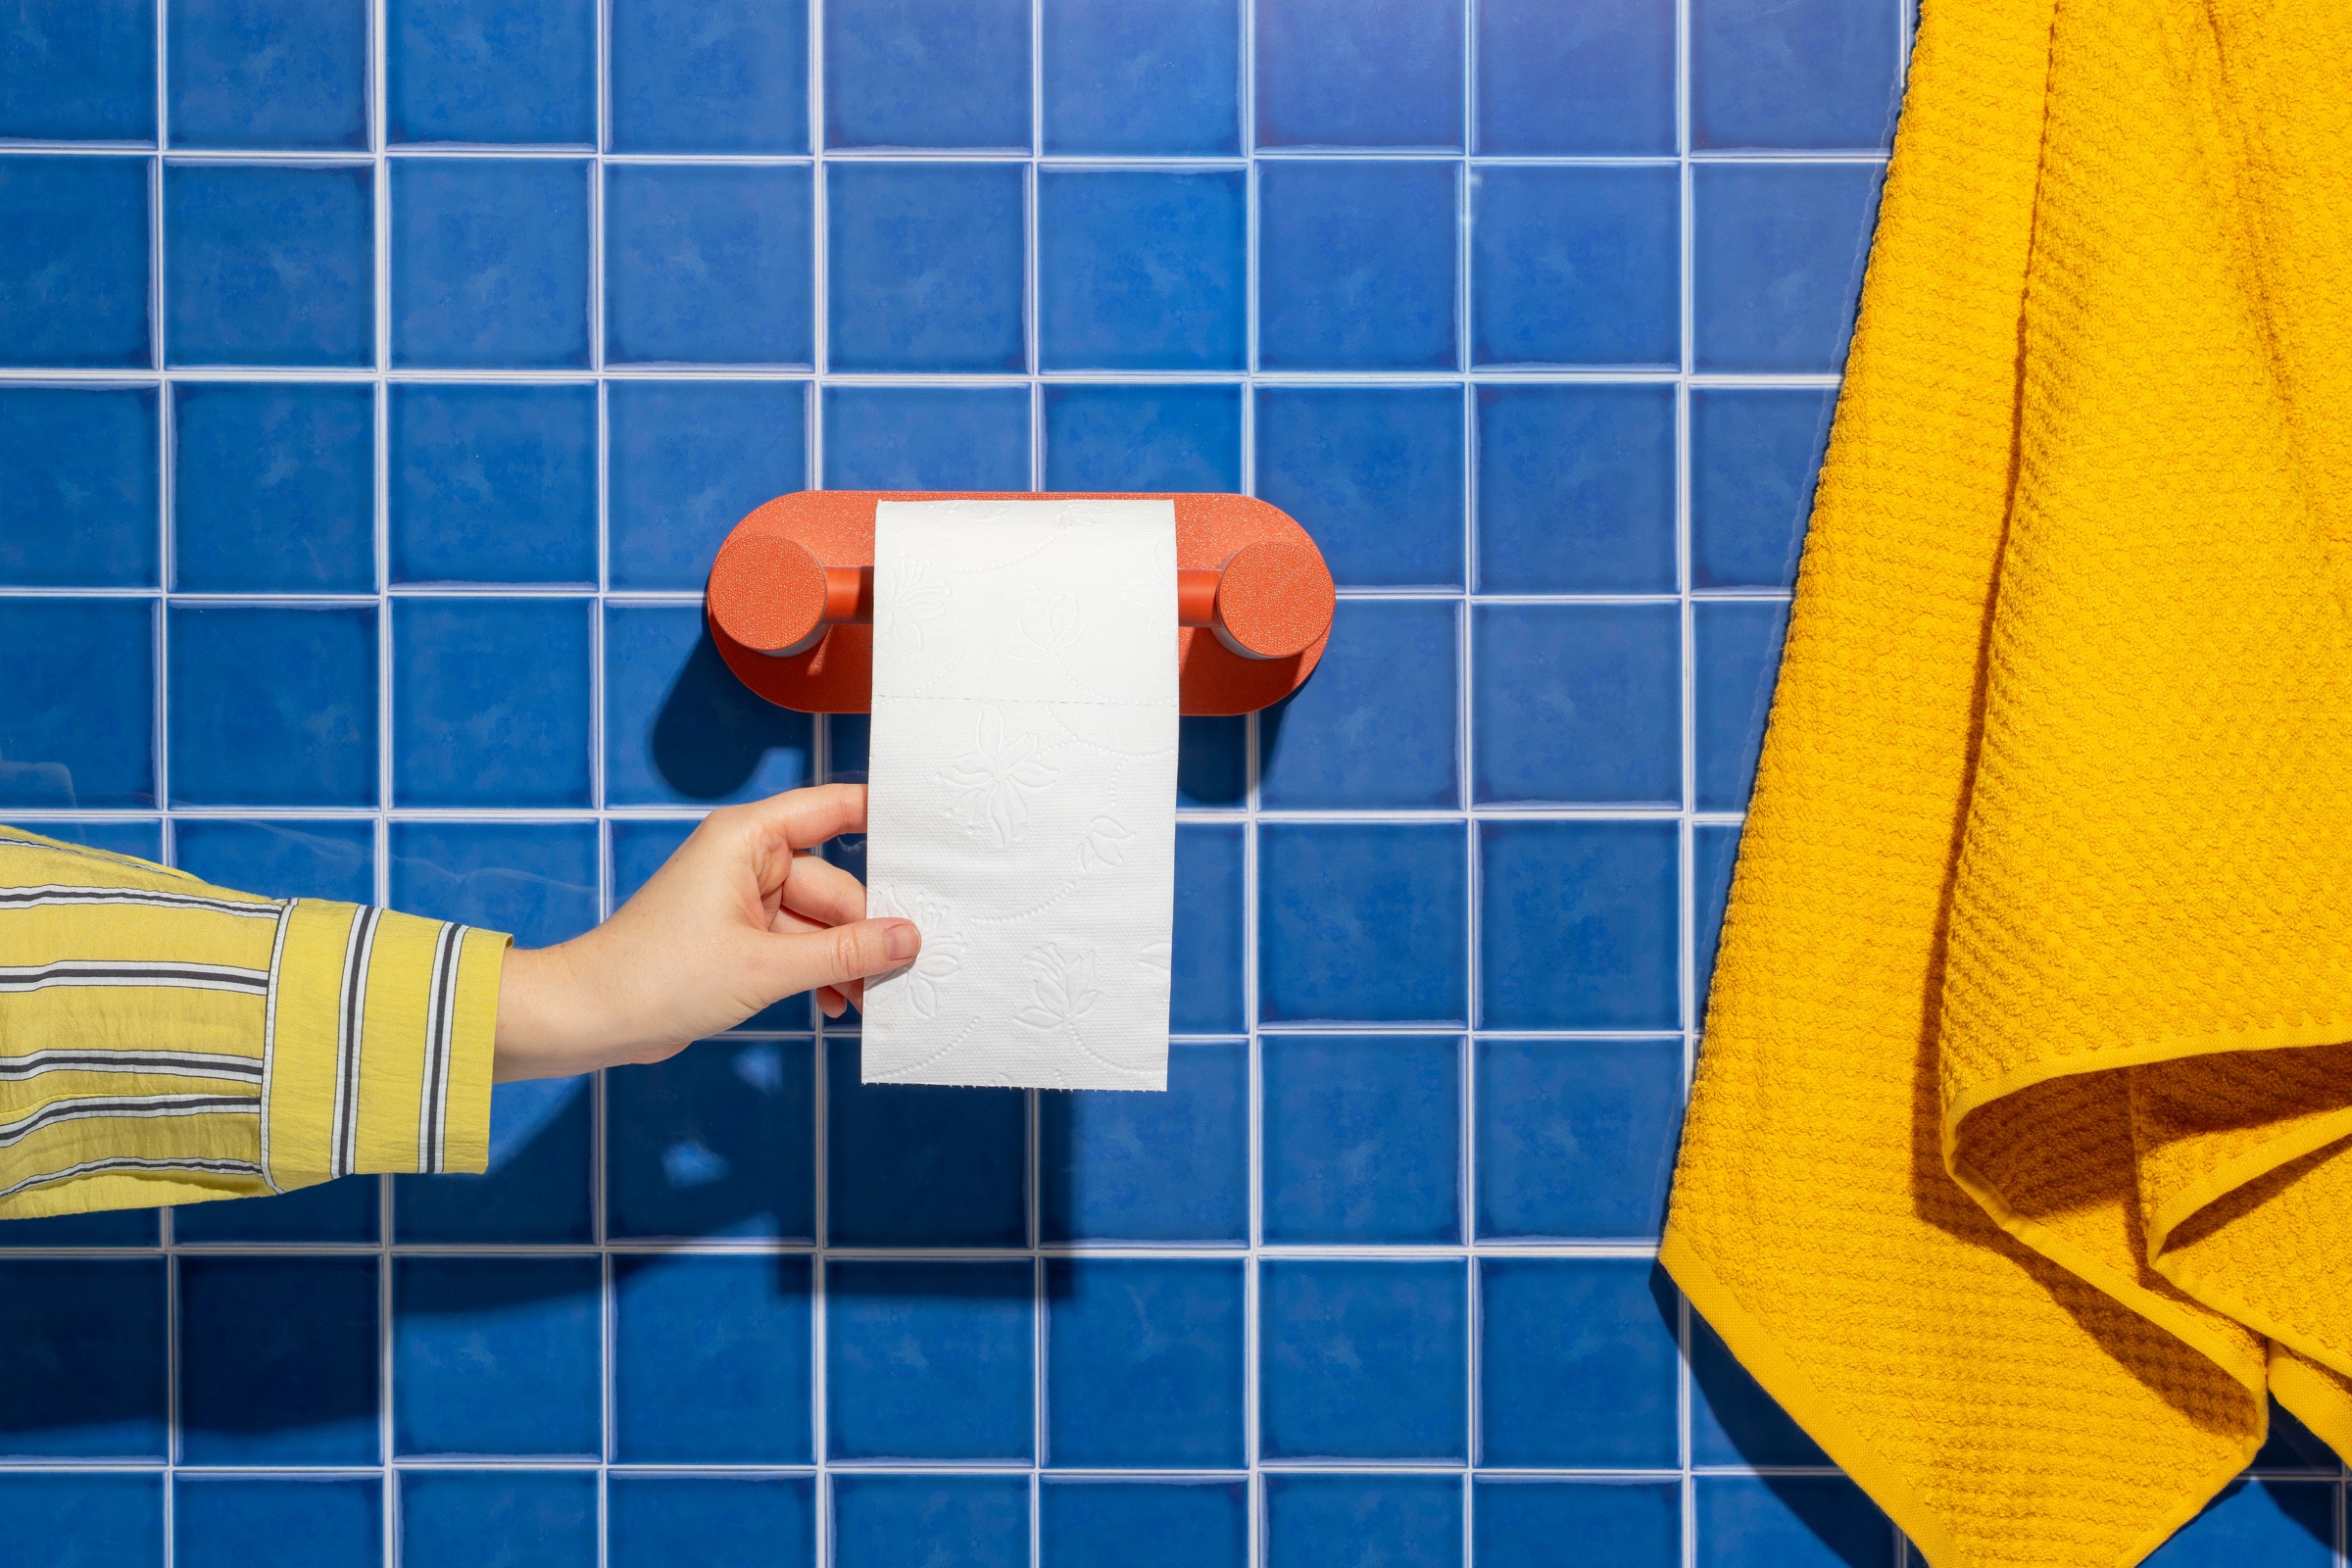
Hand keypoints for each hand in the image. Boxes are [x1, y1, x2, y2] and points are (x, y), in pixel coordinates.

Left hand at [491, 784, 917, 1081]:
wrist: (592, 1018)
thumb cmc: (658, 976)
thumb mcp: (766, 966)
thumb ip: (844, 951)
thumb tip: (909, 938)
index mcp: (749, 838)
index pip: (835, 808)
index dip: (885, 819)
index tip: (937, 837)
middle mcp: (750, 859)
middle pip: (836, 883)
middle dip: (866, 930)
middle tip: (907, 967)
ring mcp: (745, 900)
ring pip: (821, 922)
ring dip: (845, 961)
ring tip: (873, 1000)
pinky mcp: (740, 937)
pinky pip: (800, 946)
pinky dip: (819, 973)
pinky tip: (839, 1005)